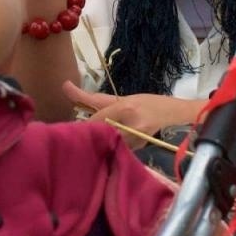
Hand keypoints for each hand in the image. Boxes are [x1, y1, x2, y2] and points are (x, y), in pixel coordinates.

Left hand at [62, 82, 204, 141]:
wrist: (170, 112)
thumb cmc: (144, 102)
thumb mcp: (122, 98)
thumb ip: (95, 99)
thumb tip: (66, 86)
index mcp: (125, 107)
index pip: (98, 120)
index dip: (84, 126)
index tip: (71, 130)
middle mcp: (131, 124)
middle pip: (102, 134)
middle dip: (91, 136)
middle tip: (79, 138)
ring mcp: (137, 139)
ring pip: (109, 143)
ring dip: (101, 142)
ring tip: (94, 142)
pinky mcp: (139, 149)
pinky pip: (119, 148)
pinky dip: (113, 146)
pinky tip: (112, 145)